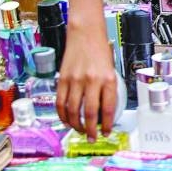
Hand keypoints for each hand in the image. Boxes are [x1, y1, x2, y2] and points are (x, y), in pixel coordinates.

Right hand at [57, 17, 118, 141]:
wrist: (85, 33)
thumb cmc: (100, 51)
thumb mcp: (111, 70)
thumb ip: (108, 89)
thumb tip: (105, 112)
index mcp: (108, 79)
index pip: (108, 108)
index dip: (107, 125)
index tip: (106, 132)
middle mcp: (92, 80)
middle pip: (89, 113)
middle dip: (90, 130)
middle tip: (91, 137)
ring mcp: (75, 80)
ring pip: (72, 111)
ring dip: (75, 125)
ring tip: (79, 130)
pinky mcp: (62, 79)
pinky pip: (60, 102)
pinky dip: (62, 115)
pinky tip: (66, 120)